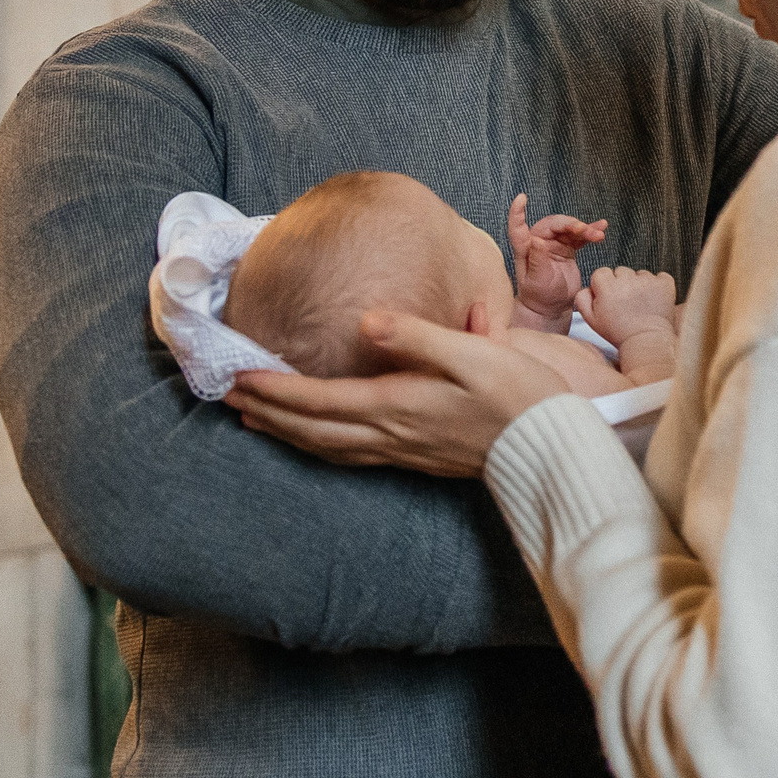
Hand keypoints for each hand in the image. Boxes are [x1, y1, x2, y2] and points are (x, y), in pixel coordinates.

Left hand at [225, 311, 570, 476]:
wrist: (550, 445)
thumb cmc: (517, 393)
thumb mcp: (473, 352)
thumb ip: (417, 335)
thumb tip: (366, 319)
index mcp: (398, 405)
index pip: (318, 401)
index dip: (274, 390)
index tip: (238, 375)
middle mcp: (391, 435)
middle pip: (311, 429)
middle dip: (267, 411)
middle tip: (227, 394)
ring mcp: (401, 451)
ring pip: (326, 446)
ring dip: (285, 432)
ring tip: (253, 416)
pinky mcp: (414, 458)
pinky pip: (348, 454)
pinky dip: (317, 445)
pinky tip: (313, 438)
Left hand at [508, 193, 605, 328]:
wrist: (552, 308)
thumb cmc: (540, 296)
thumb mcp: (538, 281)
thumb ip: (538, 261)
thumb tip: (537, 240)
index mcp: (525, 249)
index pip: (518, 227)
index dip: (517, 212)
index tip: (521, 198)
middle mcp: (538, 243)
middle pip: (553, 224)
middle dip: (569, 224)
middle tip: (584, 230)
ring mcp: (553, 245)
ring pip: (568, 228)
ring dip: (584, 229)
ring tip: (599, 235)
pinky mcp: (566, 249)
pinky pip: (578, 237)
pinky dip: (590, 232)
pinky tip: (602, 227)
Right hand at [573, 266, 679, 346]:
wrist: (646, 342)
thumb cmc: (619, 333)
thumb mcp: (592, 320)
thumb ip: (582, 300)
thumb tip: (587, 288)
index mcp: (607, 287)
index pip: (601, 272)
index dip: (604, 285)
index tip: (610, 297)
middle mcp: (627, 280)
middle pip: (621, 271)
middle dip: (622, 284)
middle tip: (625, 303)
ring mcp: (648, 281)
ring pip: (639, 274)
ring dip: (639, 284)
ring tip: (640, 304)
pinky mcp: (664, 284)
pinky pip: (660, 276)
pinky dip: (658, 285)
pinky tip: (654, 300)